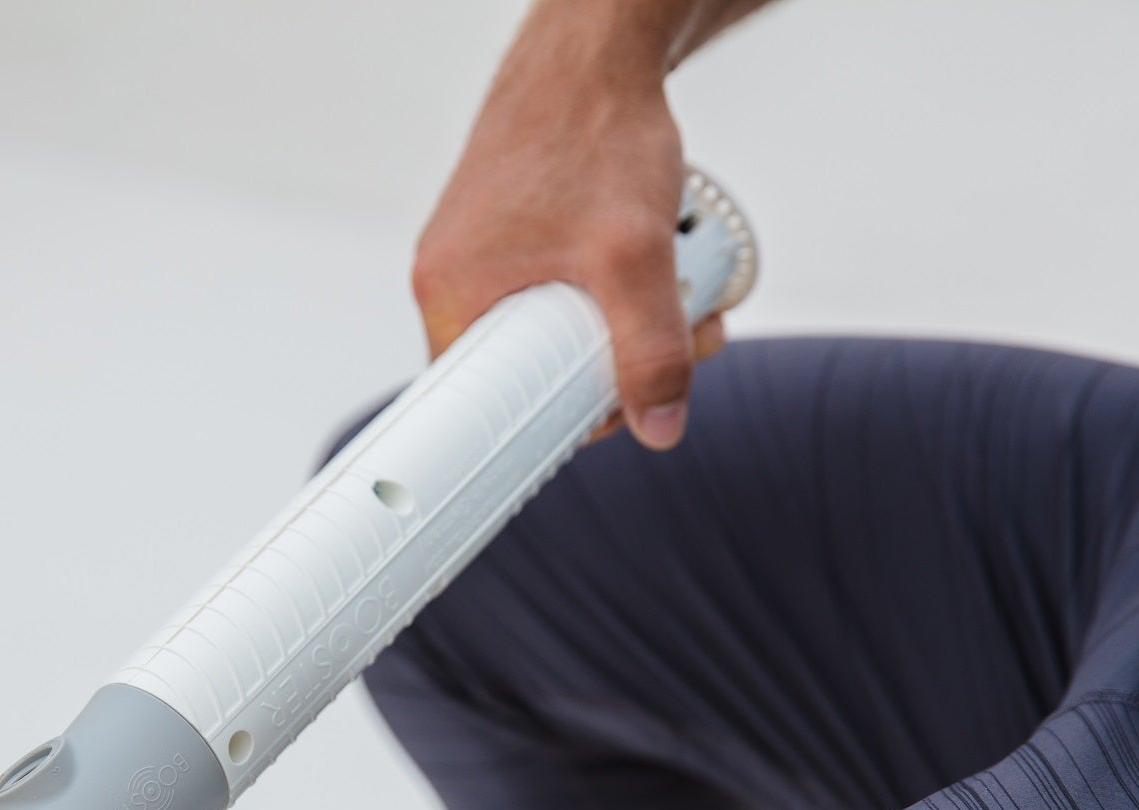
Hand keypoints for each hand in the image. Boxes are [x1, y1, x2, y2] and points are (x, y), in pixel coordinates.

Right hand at [412, 3, 725, 450]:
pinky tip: (658, 270)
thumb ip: (651, 349)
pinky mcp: (516, 236)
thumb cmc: (593, 134)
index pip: (486, 407)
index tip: (616, 412)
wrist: (596, 53)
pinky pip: (563, 293)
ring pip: (559, 331)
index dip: (558, 423)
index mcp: (450, 294)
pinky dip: (616, 292)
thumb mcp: (633, 256)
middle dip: (617, 369)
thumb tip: (659, 427)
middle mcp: (454, 278)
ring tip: (688, 302)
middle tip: (680, 344)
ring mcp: (484, 256)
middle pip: (533, 372)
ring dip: (630, 330)